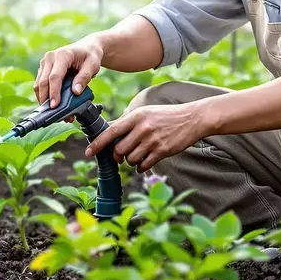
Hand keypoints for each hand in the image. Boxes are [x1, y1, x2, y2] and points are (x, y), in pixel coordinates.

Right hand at [34, 37, 103, 111]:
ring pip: (39, 84)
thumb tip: (76, 92)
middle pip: (43, 82)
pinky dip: (44, 95)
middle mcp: (50, 58)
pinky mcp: (43, 69)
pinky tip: (52, 104)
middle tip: (53, 114)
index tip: (55, 106)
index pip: (55, 77)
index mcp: (62, 55)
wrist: (87, 47)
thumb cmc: (90, 56)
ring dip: (44, 99)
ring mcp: (45, 63)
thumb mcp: (92, 66)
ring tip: (55, 112)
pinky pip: (40, 84)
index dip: (54, 93)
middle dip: (46, 100)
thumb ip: (84, 78)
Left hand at [85, 103, 205, 172]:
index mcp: (135, 117)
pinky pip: (144, 165)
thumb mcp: (144, 112)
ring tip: (137, 155)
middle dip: (117, 156)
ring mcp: (153, 140)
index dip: (97, 144)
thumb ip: (127, 121)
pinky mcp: (162, 151)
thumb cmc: (165, 115)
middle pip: (119, 150)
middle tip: (120, 156)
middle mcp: (142, 128)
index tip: (88, 152)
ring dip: (131, 161)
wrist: (191, 119)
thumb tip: (107, 129)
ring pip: (131, 159)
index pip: (110, 132)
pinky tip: (144, 162)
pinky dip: (141, 167)